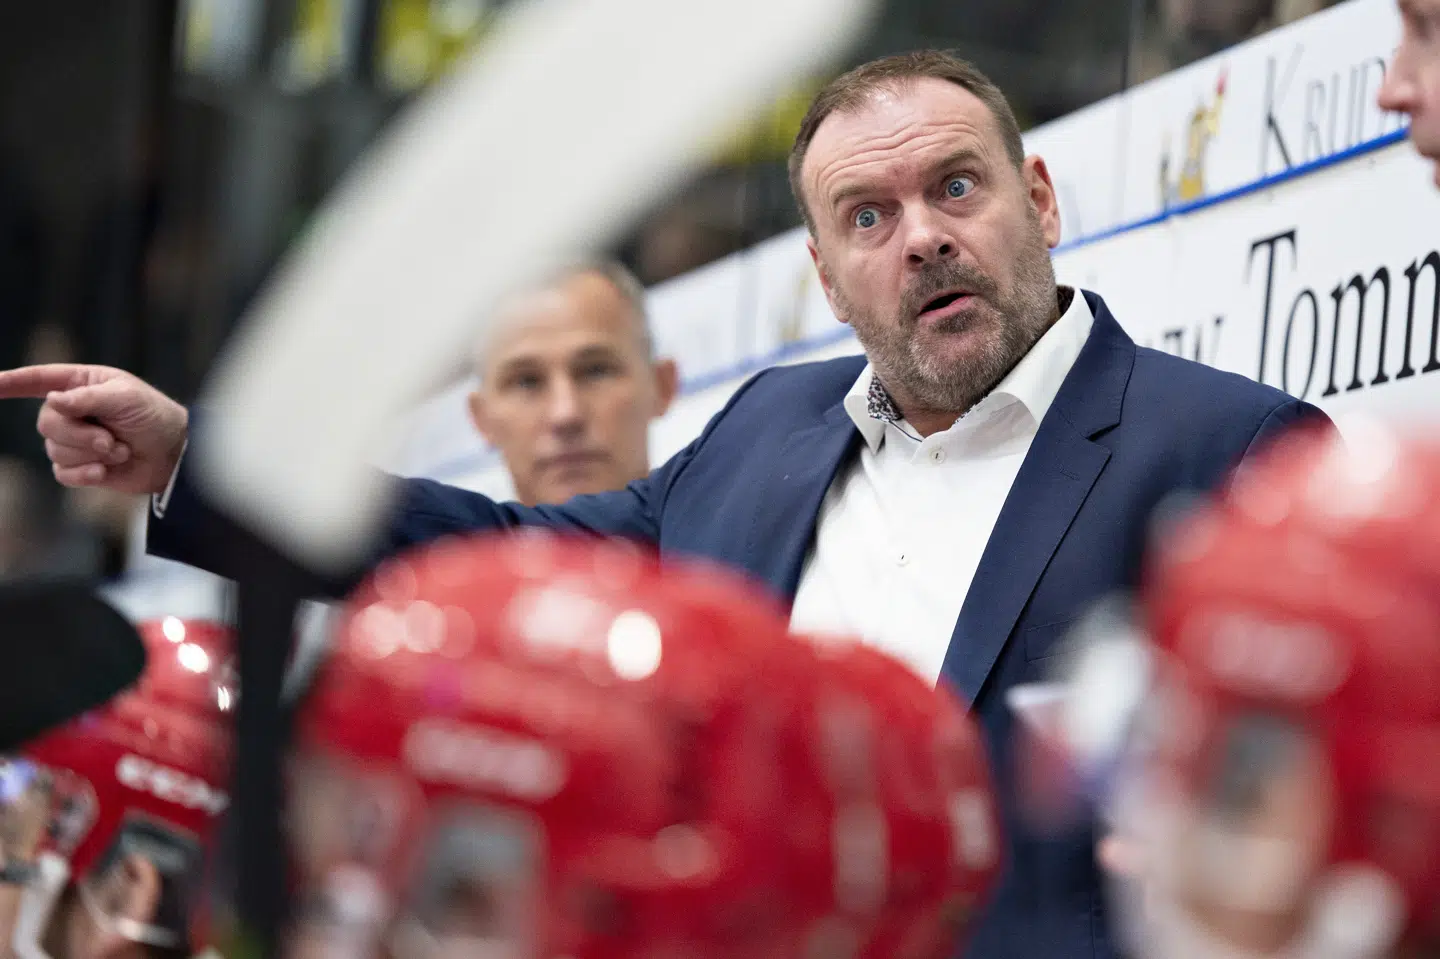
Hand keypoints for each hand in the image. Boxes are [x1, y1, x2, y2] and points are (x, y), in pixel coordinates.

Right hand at [0, 364, 187, 494]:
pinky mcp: (81, 466)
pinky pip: (63, 472)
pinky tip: (105, 471)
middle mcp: (73, 410)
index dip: (12, 382)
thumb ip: (89, 398)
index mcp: (81, 384)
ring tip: (119, 450)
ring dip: (90, 453)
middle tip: (110, 439)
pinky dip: (84, 473)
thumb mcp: (126, 397)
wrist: (174, 454)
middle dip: (79, 434)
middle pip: (47, 423)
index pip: (39, 380)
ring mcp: (75, 439)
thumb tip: (53, 400)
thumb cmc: (154, 416)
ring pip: (55, 449)